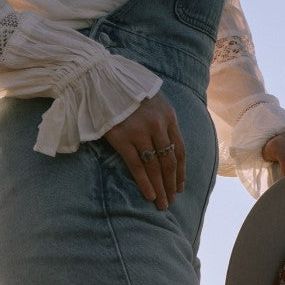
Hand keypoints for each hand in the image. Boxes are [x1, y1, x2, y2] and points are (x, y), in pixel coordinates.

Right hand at [104, 94, 185, 210]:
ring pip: (155, 167)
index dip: (181, 171)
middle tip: (171, 201)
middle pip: (169, 161)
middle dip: (171, 184)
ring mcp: (140, 132)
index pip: (179, 149)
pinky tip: (149, 195)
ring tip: (161, 204)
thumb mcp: (153, 102)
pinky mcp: (123, 139)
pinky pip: (137, 166)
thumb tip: (166, 146)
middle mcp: (158, 125)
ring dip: (160, 188)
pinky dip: (144, 183)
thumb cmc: (127, 92)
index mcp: (168, 116)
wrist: (103, 80)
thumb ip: (161, 121)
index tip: (180, 187)